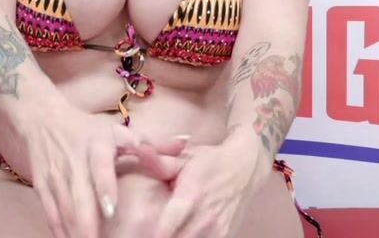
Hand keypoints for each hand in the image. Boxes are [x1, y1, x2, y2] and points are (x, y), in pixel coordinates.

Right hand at [20, 104, 188, 237]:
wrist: (44, 120)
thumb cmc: (90, 130)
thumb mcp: (120, 132)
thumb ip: (153, 144)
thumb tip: (185, 143)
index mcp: (97, 146)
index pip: (100, 168)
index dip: (104, 188)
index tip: (112, 210)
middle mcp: (75, 161)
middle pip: (79, 196)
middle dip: (87, 223)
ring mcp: (57, 175)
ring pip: (64, 208)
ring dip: (74, 231)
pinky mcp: (42, 186)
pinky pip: (50, 212)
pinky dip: (58, 229)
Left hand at [150, 130, 267, 237]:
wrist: (244, 167)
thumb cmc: (209, 161)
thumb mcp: (185, 157)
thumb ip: (159, 161)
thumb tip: (134, 150)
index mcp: (191, 195)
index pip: (167, 227)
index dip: (153, 235)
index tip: (141, 233)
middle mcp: (205, 216)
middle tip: (145, 233)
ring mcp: (217, 229)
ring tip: (165, 232)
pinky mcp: (225, 235)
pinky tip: (183, 232)